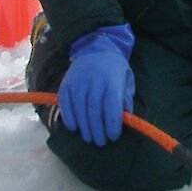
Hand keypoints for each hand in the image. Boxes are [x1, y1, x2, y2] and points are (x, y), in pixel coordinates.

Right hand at [57, 24, 135, 145]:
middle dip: (97, 131)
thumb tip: (127, 118)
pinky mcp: (66, 84)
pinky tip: (74, 127)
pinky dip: (68, 118)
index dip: (112, 125)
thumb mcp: (127, 79)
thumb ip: (127, 98)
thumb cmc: (114, 69)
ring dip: (84, 128)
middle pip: (94, 112)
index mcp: (112, 81)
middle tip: (100, 143)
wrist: (95, 47)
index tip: (113, 137)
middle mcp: (94, 82)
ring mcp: (78, 82)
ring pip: (79, 110)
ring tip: (89, 138)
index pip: (111, 107)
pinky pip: (65, 104)